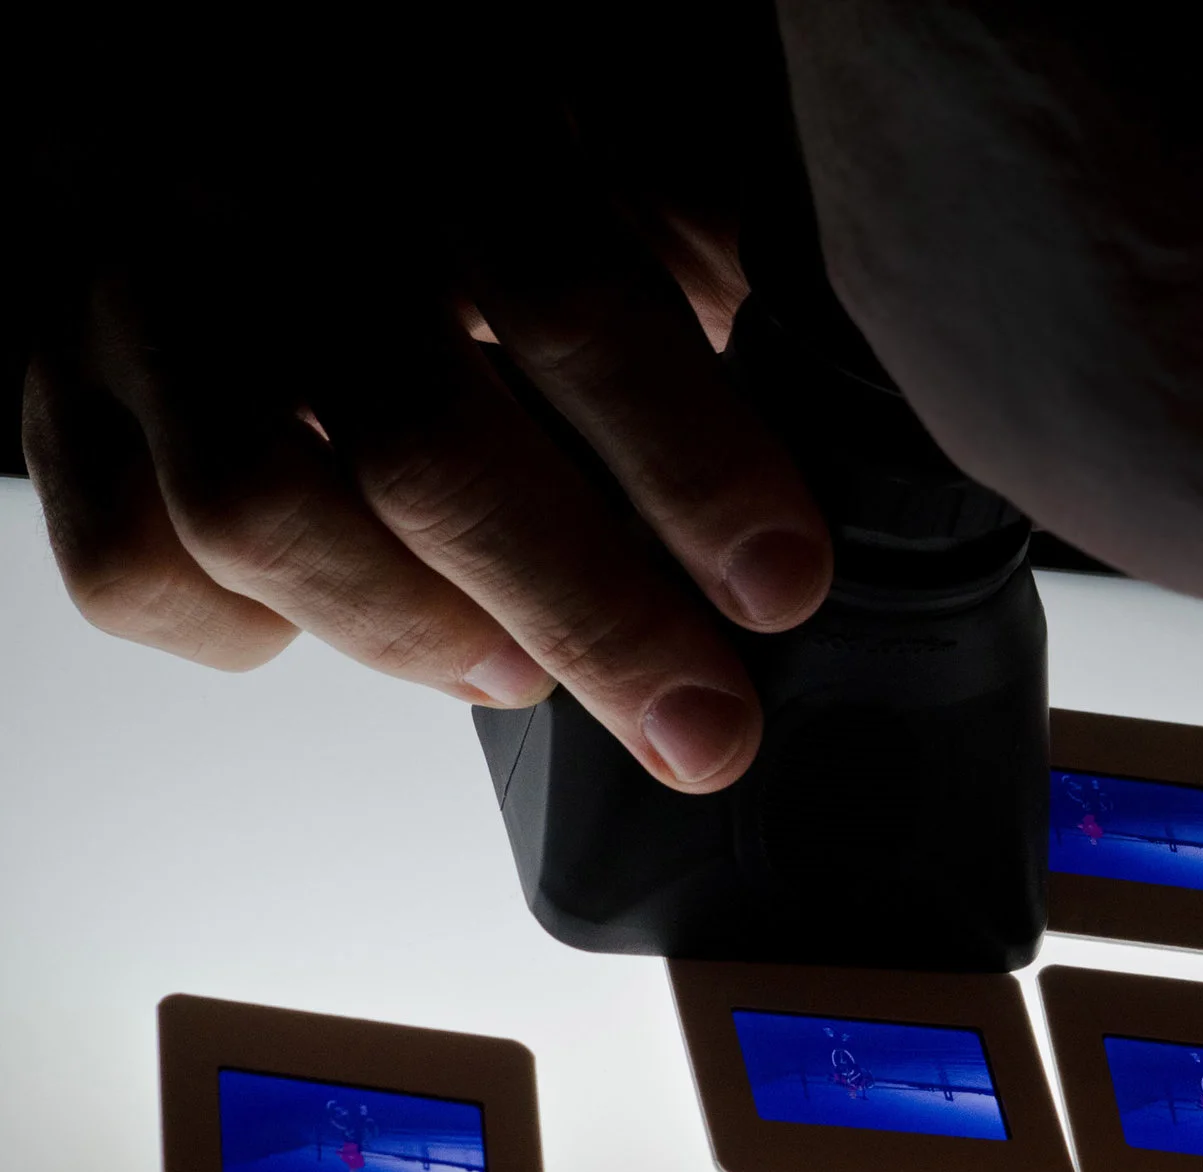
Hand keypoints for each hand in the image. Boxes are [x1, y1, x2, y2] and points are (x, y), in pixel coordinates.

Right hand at [16, 18, 828, 792]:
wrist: (179, 92)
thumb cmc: (414, 116)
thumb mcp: (566, 114)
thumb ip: (671, 211)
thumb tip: (800, 364)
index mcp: (416, 108)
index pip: (558, 289)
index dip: (684, 454)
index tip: (783, 585)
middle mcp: (255, 193)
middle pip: (418, 435)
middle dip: (588, 605)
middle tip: (702, 722)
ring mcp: (129, 291)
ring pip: (252, 510)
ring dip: (418, 631)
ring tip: (523, 672)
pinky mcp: (40, 386)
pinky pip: (124, 562)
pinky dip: (248, 633)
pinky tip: (348, 623)